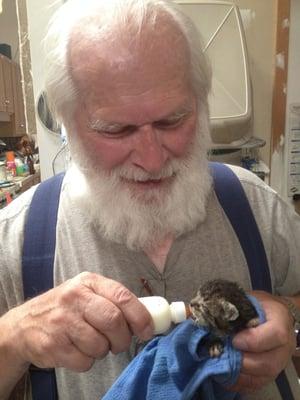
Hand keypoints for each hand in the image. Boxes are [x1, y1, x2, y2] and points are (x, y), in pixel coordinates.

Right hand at [2, 272, 152, 371]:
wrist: (23, 325)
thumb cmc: (65, 309)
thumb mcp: (87, 294)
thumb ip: (113, 302)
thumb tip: (146, 320)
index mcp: (88, 282)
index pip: (122, 296)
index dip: (140, 315)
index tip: (147, 330)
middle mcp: (75, 297)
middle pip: (114, 321)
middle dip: (122, 338)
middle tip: (119, 343)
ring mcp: (62, 320)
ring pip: (100, 345)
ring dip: (102, 351)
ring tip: (90, 342)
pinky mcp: (53, 344)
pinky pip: (84, 361)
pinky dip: (86, 361)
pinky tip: (76, 350)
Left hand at [229, 291, 295, 393]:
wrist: (274, 315)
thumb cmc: (259, 305)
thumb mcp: (249, 298)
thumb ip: (235, 305)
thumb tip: (210, 311)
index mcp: (281, 320)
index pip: (275, 335)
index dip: (253, 340)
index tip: (233, 340)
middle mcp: (285, 345)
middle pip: (269, 363)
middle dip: (243, 362)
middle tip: (224, 355)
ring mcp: (280, 362)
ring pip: (263, 377)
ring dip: (239, 374)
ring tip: (220, 365)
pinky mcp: (271, 373)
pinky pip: (257, 384)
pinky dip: (240, 382)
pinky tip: (225, 375)